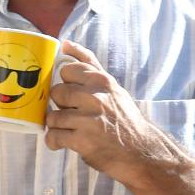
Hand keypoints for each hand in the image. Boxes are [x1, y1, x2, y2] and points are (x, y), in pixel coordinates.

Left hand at [45, 40, 189, 186]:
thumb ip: (89, 65)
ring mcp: (88, 119)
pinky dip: (53, 141)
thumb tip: (65, 43)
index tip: (76, 94)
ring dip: (57, 125)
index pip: (67, 70)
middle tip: (74, 114)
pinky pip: (53, 136)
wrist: (142, 152)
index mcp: (102, 81)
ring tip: (69, 130)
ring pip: (52, 116)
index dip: (67, 83)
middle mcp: (95, 97)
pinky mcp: (82, 141)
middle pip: (56, 92)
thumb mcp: (112, 87)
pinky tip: (61, 142)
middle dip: (61, 105)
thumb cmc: (124, 118)